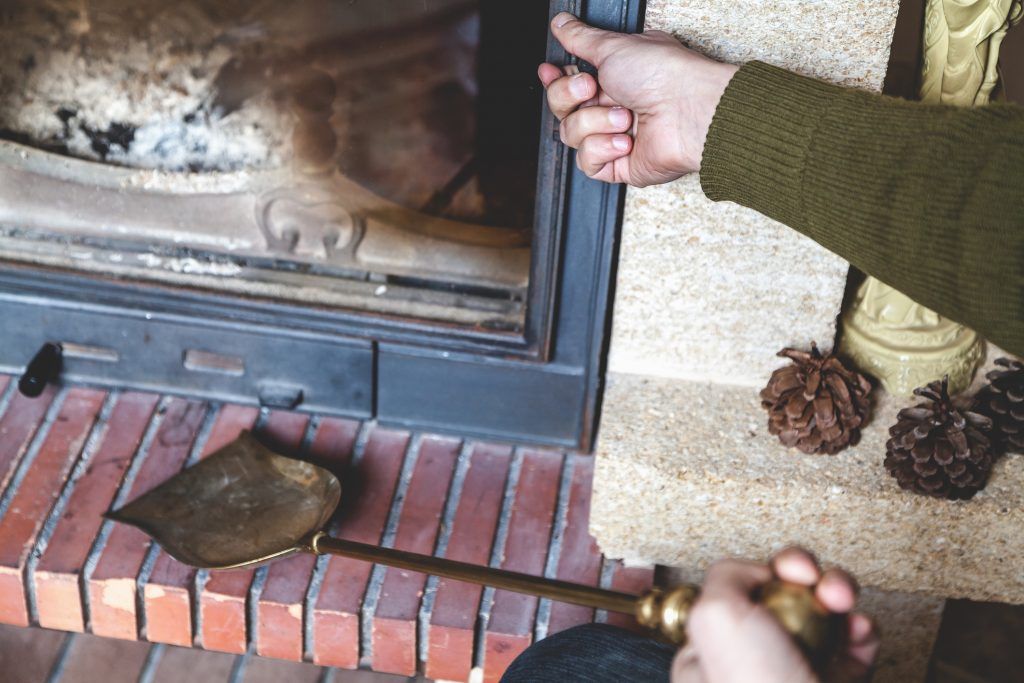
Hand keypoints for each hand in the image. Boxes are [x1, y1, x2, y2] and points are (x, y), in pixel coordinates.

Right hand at [538, 12, 737, 185]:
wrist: (689, 111)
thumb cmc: (663, 75)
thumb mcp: (613, 46)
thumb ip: (581, 38)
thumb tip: (561, 23)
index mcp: (612, 78)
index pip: (568, 83)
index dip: (555, 80)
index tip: (550, 71)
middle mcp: (613, 106)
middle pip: (563, 110)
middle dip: (571, 97)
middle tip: (593, 88)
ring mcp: (615, 137)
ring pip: (572, 136)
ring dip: (595, 123)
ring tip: (625, 117)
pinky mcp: (619, 165)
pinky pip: (588, 162)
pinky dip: (603, 148)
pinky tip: (625, 141)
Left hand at [672, 547, 879, 682]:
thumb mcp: (715, 618)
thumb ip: (724, 579)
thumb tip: (755, 573)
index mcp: (708, 655)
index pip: (735, 595)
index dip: (762, 573)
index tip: (784, 570)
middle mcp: (750, 665)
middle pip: (782, 600)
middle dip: (808, 579)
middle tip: (816, 580)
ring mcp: (795, 677)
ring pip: (820, 616)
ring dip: (838, 596)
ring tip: (843, 601)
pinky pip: (853, 645)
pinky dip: (862, 631)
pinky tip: (861, 631)